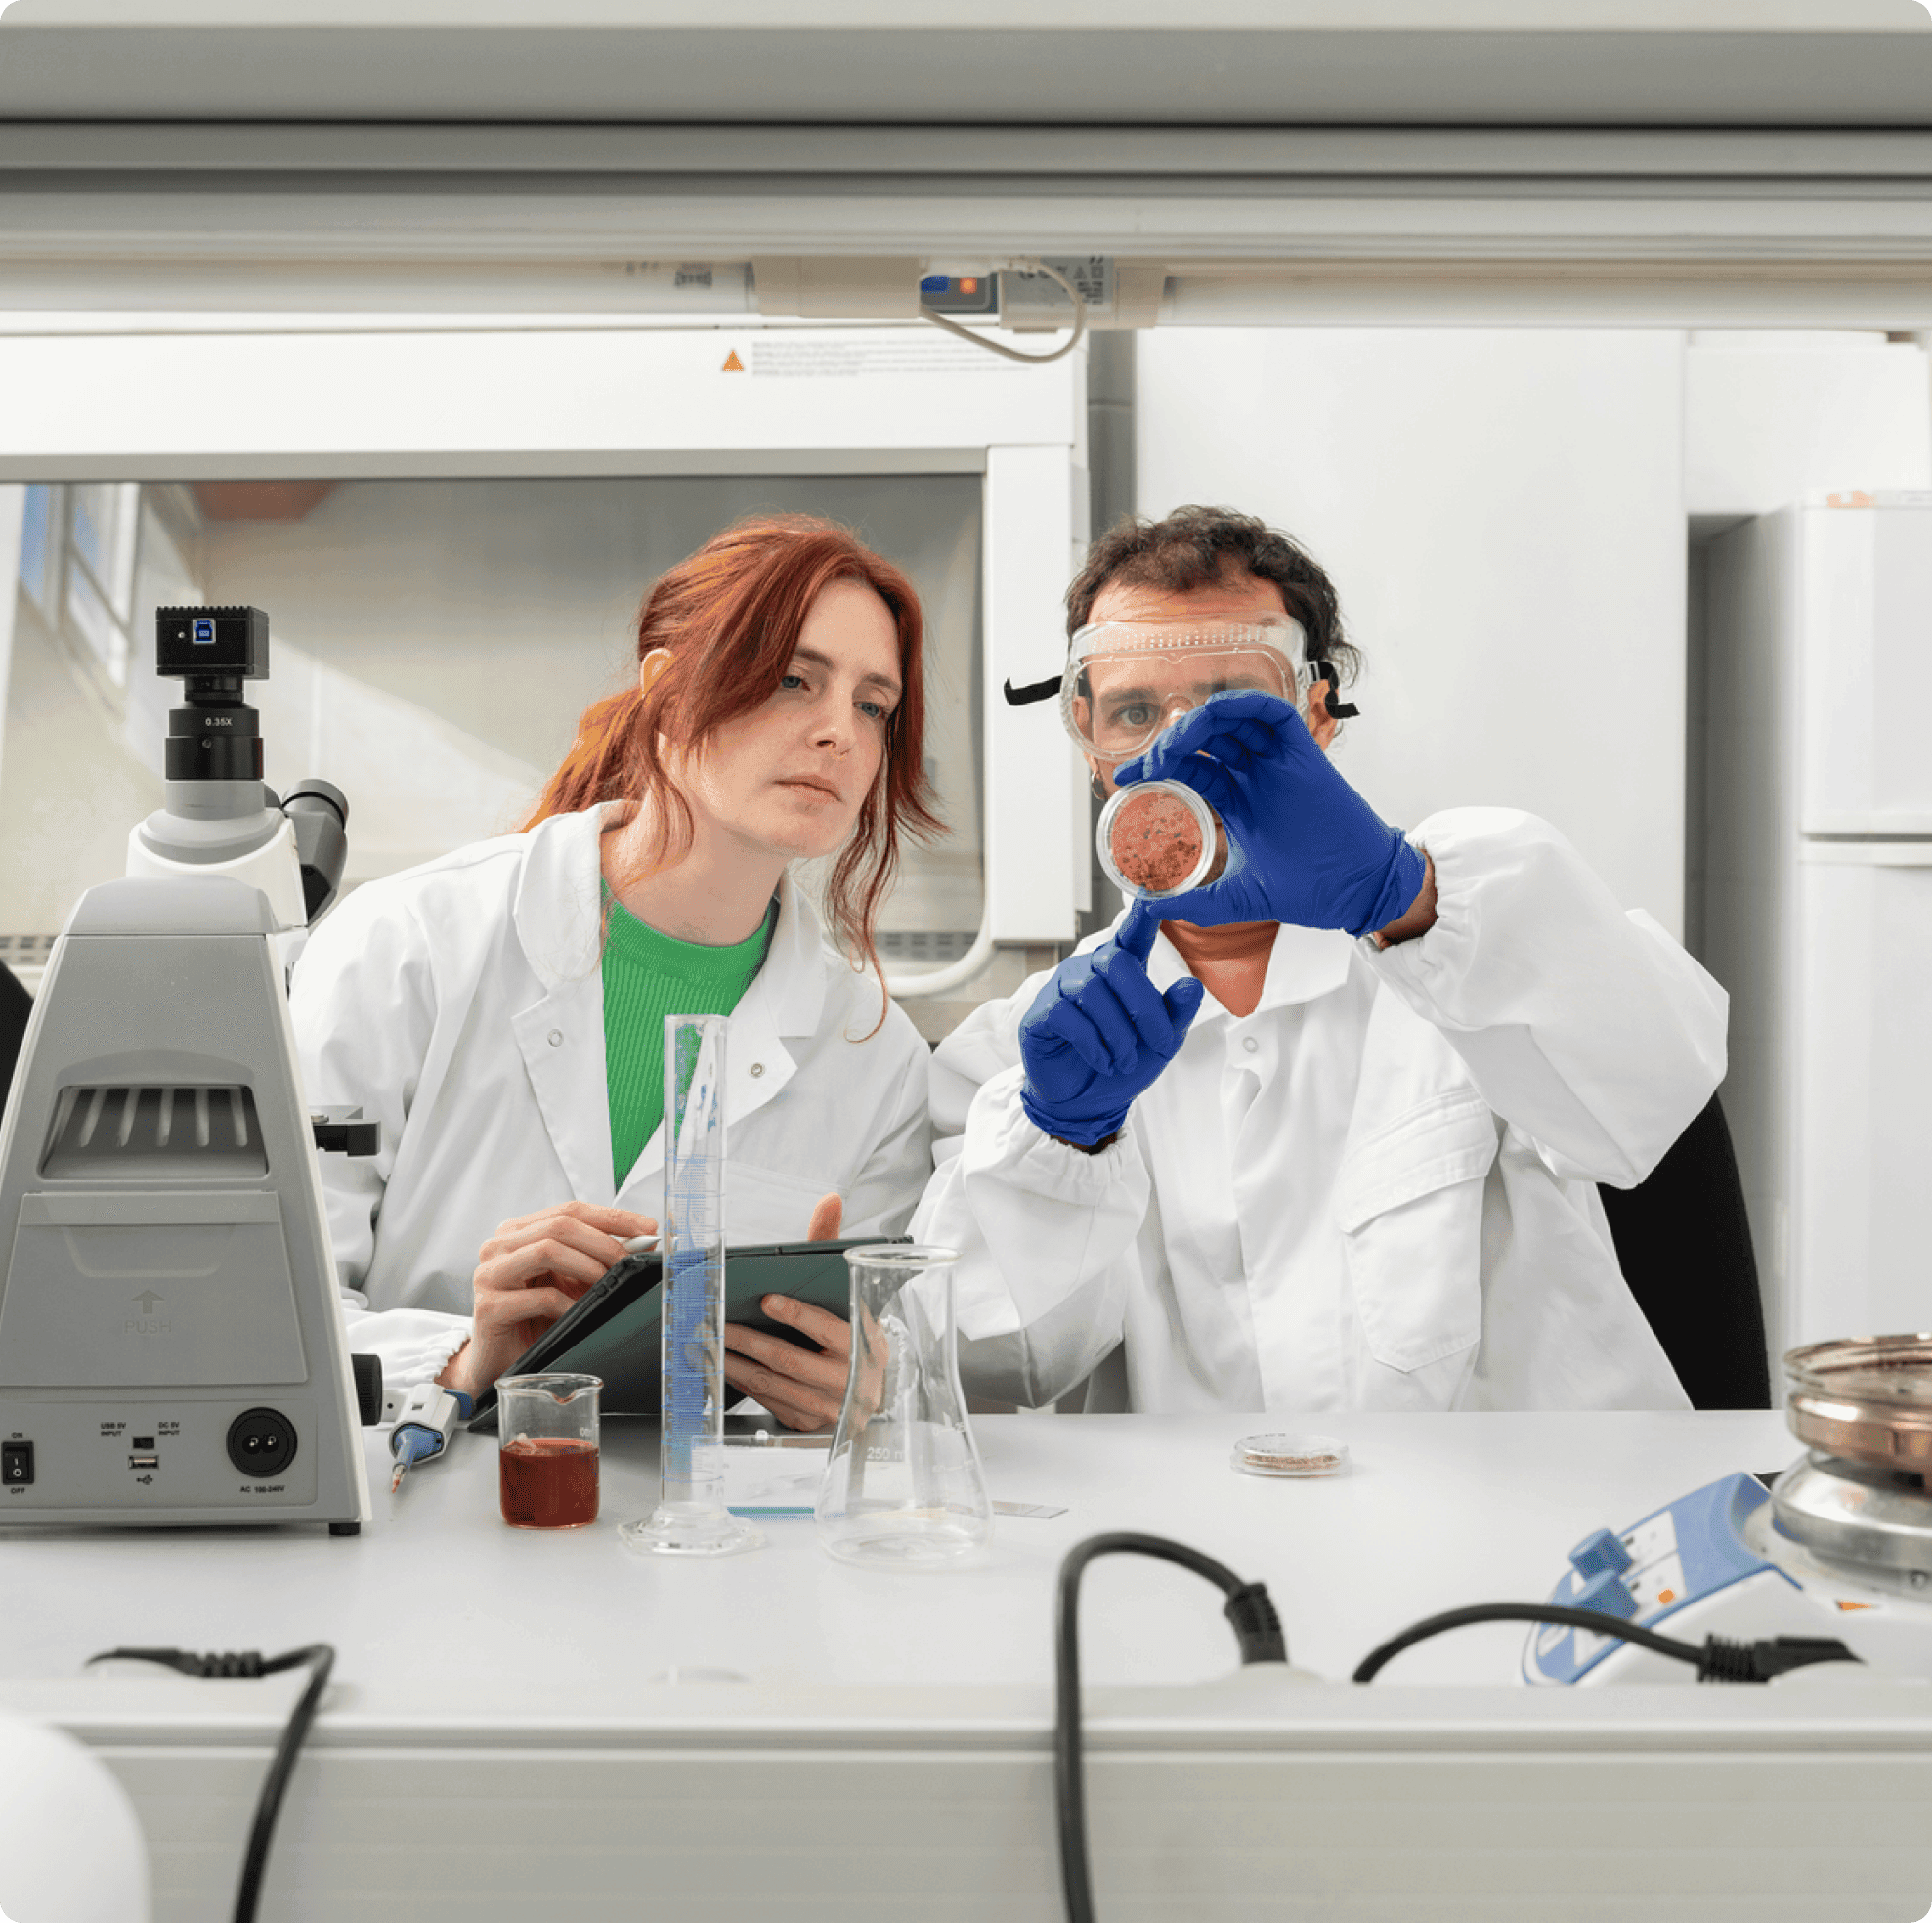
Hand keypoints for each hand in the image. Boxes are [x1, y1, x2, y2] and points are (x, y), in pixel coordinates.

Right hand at [439, 1200, 656, 1400]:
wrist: (500, 1361)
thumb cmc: (536, 1317)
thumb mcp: (568, 1279)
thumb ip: (595, 1256)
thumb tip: (643, 1241)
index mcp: (518, 1231)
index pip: (571, 1210)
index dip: (613, 1217)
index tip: (647, 1228)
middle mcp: (498, 1245)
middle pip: (560, 1225)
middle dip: (604, 1242)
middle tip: (630, 1262)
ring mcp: (489, 1274)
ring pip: (547, 1251)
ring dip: (588, 1266)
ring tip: (607, 1284)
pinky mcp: (489, 1306)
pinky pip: (540, 1297)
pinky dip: (569, 1305)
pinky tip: (579, 1313)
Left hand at [721, 1189, 849, 1431]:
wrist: (875, 1390)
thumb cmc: (855, 1333)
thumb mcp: (852, 1294)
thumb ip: (834, 1247)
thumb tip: (830, 1202)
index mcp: (862, 1343)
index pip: (828, 1329)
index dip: (797, 1316)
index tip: (767, 1301)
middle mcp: (847, 1379)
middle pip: (789, 1360)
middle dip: (747, 1342)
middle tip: (716, 1324)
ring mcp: (827, 1406)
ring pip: (772, 1384)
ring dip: (734, 1365)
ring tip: (708, 1345)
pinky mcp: (807, 1423)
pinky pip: (768, 1403)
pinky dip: (742, 1385)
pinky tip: (723, 1368)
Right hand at [1017, 900, 1204, 1146]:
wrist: (1086, 1104)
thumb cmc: (1122, 1064)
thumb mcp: (1160, 1042)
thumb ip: (1176, 1013)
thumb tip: (1191, 985)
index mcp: (1120, 970)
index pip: (1132, 934)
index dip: (1142, 914)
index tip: (1153, 895)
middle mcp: (1088, 970)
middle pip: (1117, 964)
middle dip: (1144, 1008)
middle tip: (1158, 1044)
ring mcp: (1061, 989)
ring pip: (1094, 993)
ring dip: (1118, 1034)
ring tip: (1124, 1061)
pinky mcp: (1041, 1013)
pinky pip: (1069, 1017)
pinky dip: (1094, 1045)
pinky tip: (1102, 1061)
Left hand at [1114, 688, 1425, 938]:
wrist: (1355, 891)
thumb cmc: (1308, 890)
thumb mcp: (1237, 898)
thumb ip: (1194, 904)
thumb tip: (1149, 908)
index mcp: (1239, 801)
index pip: (1191, 769)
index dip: (1157, 769)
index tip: (1125, 781)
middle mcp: (1255, 776)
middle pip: (1205, 742)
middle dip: (1168, 747)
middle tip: (1142, 768)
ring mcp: (1278, 763)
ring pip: (1232, 721)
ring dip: (1196, 725)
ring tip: (1169, 749)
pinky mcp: (1304, 754)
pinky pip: (1272, 712)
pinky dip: (1240, 704)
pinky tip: (1211, 716)